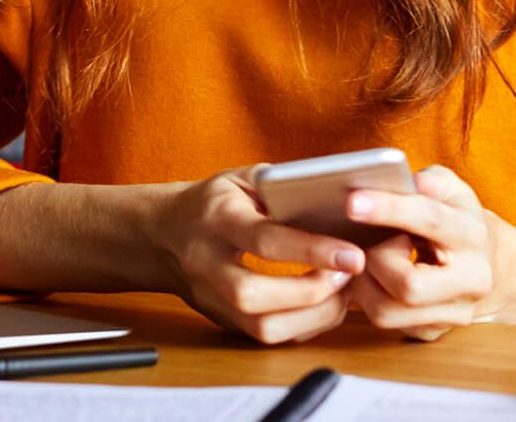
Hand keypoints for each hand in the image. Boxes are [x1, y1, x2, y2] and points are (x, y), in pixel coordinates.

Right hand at [145, 166, 366, 343]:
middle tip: (347, 276)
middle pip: (254, 295)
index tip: (353, 255)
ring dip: (312, 316)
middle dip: (311, 292)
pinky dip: (304, 325)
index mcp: (216, 219)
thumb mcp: (242, 179)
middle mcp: (207, 263)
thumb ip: (282, 185)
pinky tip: (324, 304)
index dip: (312, 250)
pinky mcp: (222, 321)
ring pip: (260, 327)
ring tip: (342, 292)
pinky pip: (266, 336)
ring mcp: (211, 298)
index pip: (264, 240)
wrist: (161, 235)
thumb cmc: (212, 202)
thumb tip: (337, 200)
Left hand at [339, 166, 515, 339]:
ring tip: (368, 257)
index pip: (430, 220)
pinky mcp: (432, 332)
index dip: (389, 209)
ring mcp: (453, 313)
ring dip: (364, 282)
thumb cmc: (454, 218)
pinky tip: (371, 276)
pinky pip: (384, 322)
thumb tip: (406, 182)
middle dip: (376, 261)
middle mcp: (471, 281)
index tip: (352, 202)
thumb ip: (430, 181)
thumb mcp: (450, 190)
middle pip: (409, 285)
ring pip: (388, 311)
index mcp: (473, 236)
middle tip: (367, 241)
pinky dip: (366, 297)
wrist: (484, 263)